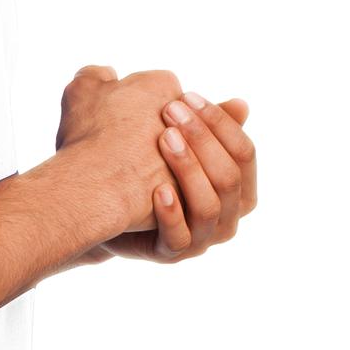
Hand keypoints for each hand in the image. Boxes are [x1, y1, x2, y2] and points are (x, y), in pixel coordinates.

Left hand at [102, 95, 256, 262]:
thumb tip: (241, 104)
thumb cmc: (148, 170)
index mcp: (238, 190)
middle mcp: (227, 217)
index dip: (220, 123)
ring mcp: (201, 239)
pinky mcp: (171, 253)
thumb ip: (207, 129)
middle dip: (202, 140)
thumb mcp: (180, 146)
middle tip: (170, 109)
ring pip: (209, 207)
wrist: (105, 207)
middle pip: (229, 178)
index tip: (188, 95)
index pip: (245, 154)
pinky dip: (171, 212)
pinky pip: (179, 237)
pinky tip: (156, 187)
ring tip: (163, 137)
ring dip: (188, 168)